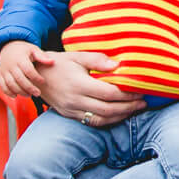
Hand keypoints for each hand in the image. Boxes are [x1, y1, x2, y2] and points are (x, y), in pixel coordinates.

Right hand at [0, 41, 45, 97]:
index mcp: (20, 58)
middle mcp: (10, 65)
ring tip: (29, 95)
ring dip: (20, 92)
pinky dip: (8, 92)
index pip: (28, 69)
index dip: (36, 77)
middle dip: (29, 88)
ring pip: (10, 84)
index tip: (43, 81)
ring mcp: (4, 71)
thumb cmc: (24, 50)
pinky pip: (2, 86)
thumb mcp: (33, 49)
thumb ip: (42, 56)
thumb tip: (52, 62)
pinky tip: (16, 96)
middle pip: (19, 79)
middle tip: (38, 93)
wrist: (7, 47)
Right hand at [30, 50, 145, 124]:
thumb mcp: (78, 56)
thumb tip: (118, 65)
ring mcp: (70, 110)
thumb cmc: (59, 63)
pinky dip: (107, 120)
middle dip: (129, 107)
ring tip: (135, 110)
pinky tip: (119, 114)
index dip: (127, 95)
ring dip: (120, 116)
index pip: (109, 93)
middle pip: (108, 109)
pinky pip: (91, 122)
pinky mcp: (68, 115)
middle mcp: (74, 100)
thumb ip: (98, 60)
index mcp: (78, 84)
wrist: (35, 74)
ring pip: (100, 119)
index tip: (140, 91)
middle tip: (143, 103)